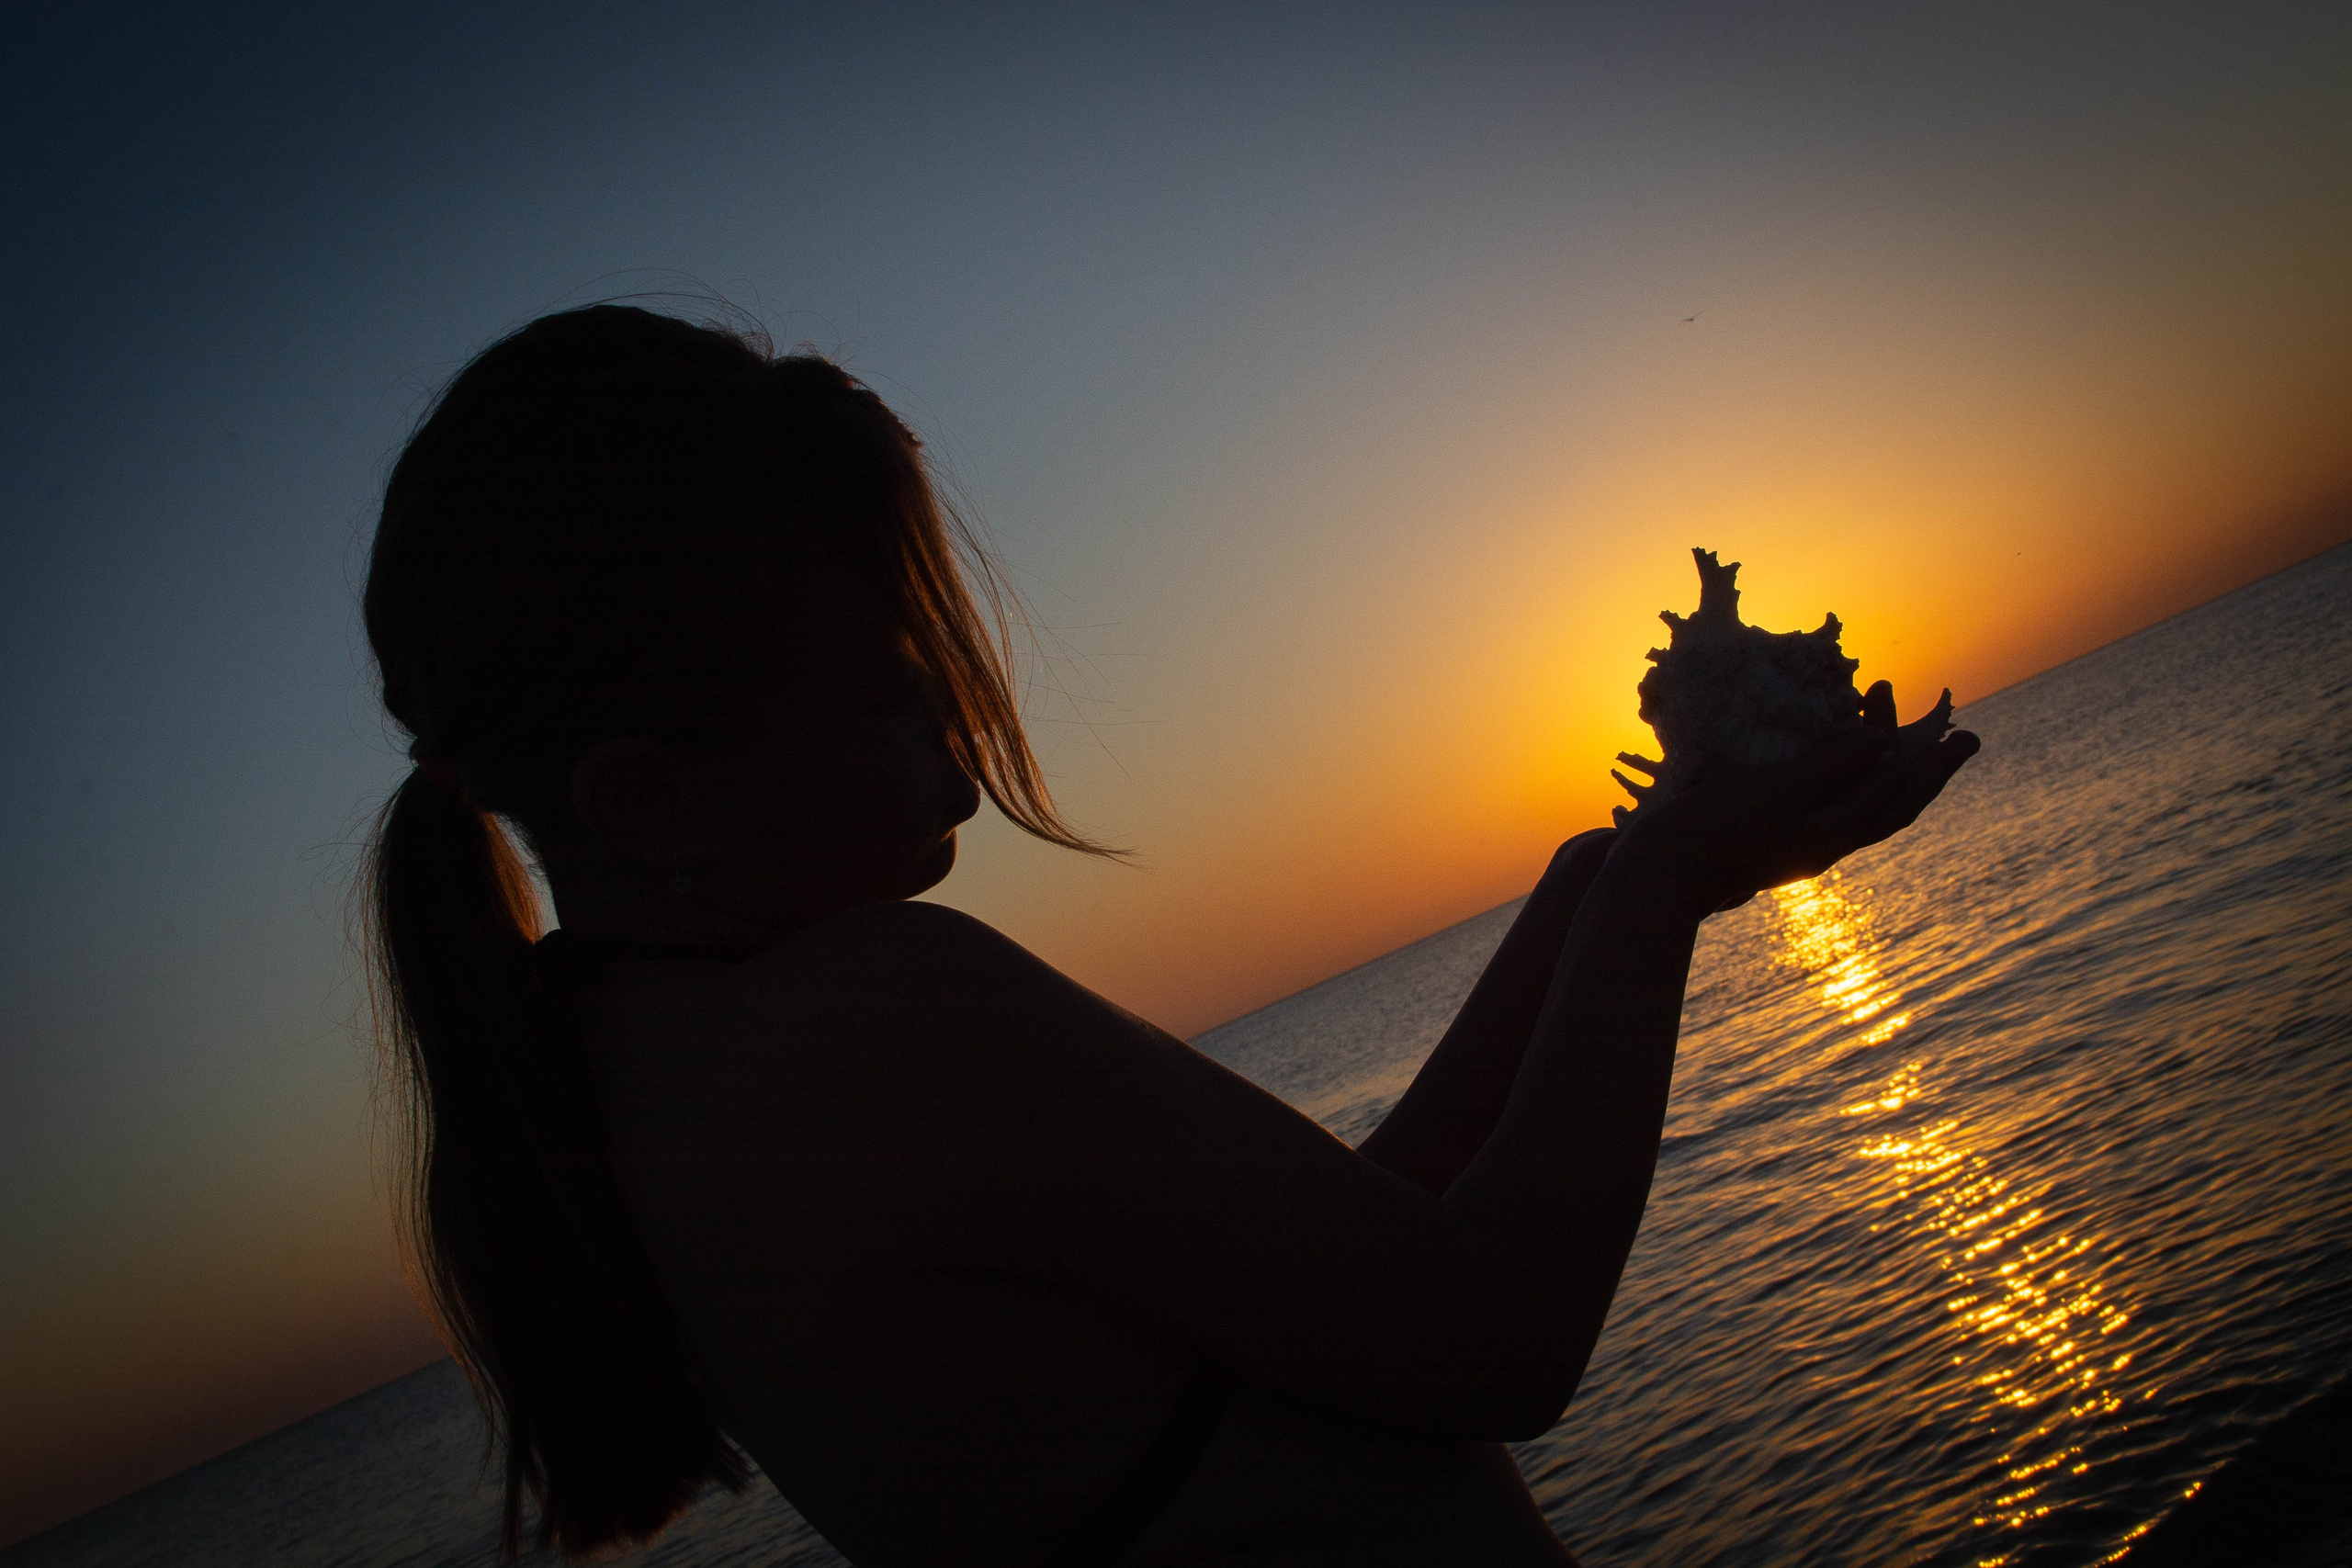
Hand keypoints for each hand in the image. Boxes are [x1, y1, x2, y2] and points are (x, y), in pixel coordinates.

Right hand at [1612, 687, 1979, 916]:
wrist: (1658, 874)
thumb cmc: (1714, 829)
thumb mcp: (1777, 791)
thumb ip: (1831, 766)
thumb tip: (1885, 745)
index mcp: (1831, 834)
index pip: (1894, 790)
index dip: (1921, 751)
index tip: (1941, 715)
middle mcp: (1823, 841)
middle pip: (1892, 806)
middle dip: (1927, 770)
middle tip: (1961, 737)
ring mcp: (1797, 841)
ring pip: (1864, 808)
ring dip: (1891, 772)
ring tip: (1908, 745)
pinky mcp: (1771, 835)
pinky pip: (1831, 806)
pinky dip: (1851, 779)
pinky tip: (1838, 762)